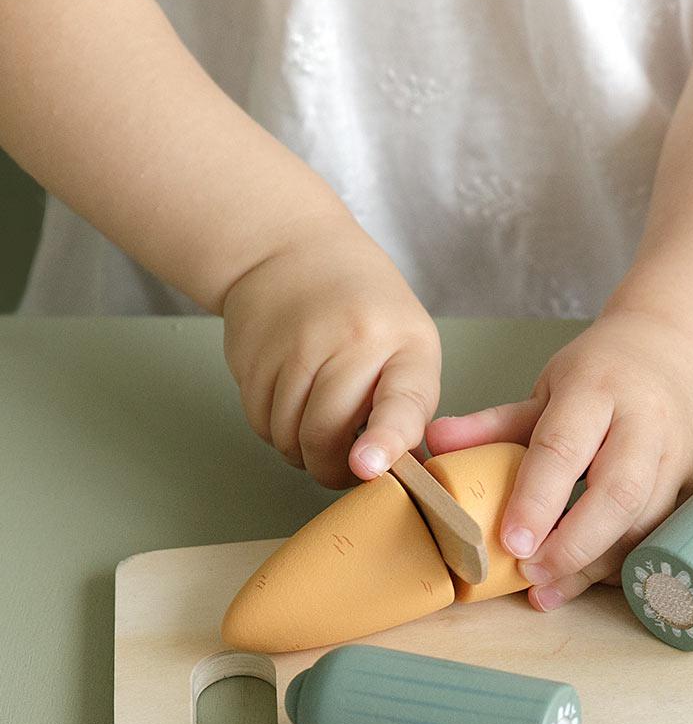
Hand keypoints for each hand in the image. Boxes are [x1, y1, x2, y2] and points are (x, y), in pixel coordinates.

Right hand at [222, 222, 440, 487]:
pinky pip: (260, 423)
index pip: (400, 401)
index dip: (385, 441)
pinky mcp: (253, 354)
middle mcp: (351, 341)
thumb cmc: (365, 311)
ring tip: (317, 428)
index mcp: (405, 345)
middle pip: (326, 434)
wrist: (293, 250)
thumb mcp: (407, 347)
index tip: (367, 466)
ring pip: (287, 436)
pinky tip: (291, 406)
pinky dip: (275, 431)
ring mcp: (295, 345)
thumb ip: (406, 410)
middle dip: (331, 469)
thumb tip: (397, 472)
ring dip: (300, 452)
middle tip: (342, 467)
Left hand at [425, 306, 692, 609]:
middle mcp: (647, 421)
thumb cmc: (603, 375)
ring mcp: (681, 454)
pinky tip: (589, 580)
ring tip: (549, 590)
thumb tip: (435, 444)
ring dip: (597, 565)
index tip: (510, 541)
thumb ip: (493, 423)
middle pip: (618, 492)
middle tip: (531, 573)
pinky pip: (665, 534)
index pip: (564, 447)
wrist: (680, 354)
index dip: (537, 498)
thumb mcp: (548, 387)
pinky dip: (626, 563)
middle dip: (574, 543)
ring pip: (646, 522)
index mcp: (598, 388)